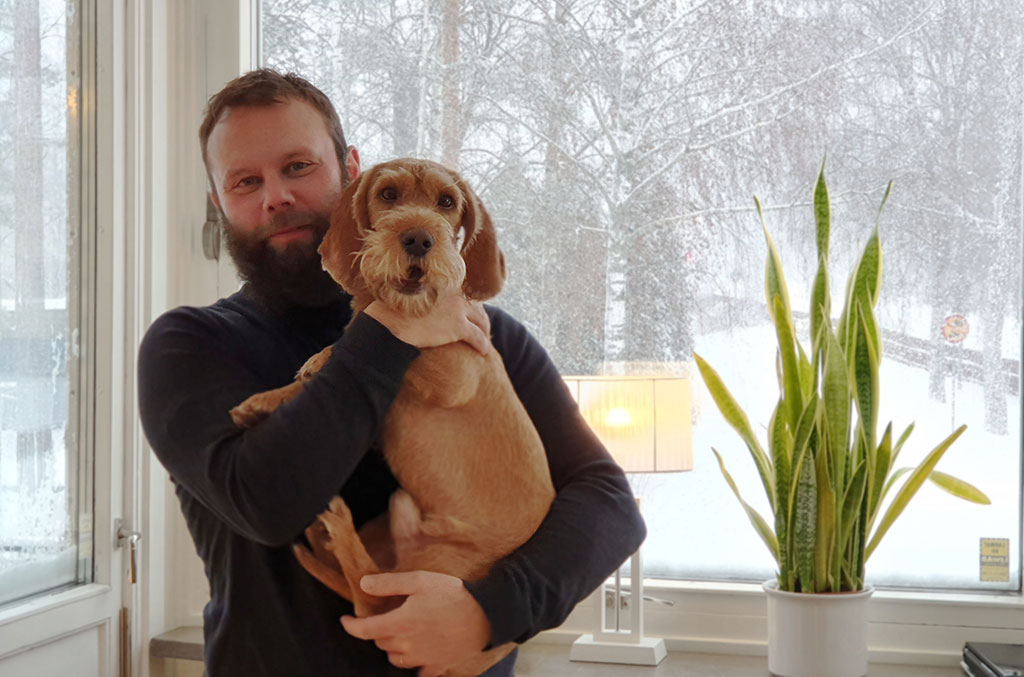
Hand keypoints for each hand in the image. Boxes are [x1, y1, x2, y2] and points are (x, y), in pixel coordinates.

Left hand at [340, 571, 490, 675]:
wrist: (486, 615)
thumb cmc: (453, 595)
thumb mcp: (420, 580)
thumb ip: (389, 584)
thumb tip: (363, 584)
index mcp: (399, 623)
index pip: (365, 630)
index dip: (351, 626)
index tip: (345, 620)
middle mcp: (407, 645)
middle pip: (380, 643)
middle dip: (377, 631)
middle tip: (383, 618)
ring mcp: (423, 658)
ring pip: (395, 659)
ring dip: (392, 648)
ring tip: (399, 635)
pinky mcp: (438, 665)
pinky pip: (419, 672)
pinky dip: (414, 666)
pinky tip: (418, 657)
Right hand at [365, 292, 490, 355]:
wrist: (389, 321)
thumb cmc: (390, 309)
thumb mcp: (406, 294)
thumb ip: (417, 294)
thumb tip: (413, 300)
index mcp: (442, 283)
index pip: (463, 293)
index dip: (468, 305)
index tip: (468, 313)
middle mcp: (453, 293)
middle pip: (476, 306)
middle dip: (480, 318)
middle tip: (481, 328)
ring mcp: (457, 309)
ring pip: (481, 320)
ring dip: (484, 330)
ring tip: (485, 339)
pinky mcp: (458, 327)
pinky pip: (477, 336)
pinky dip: (483, 344)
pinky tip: (484, 351)